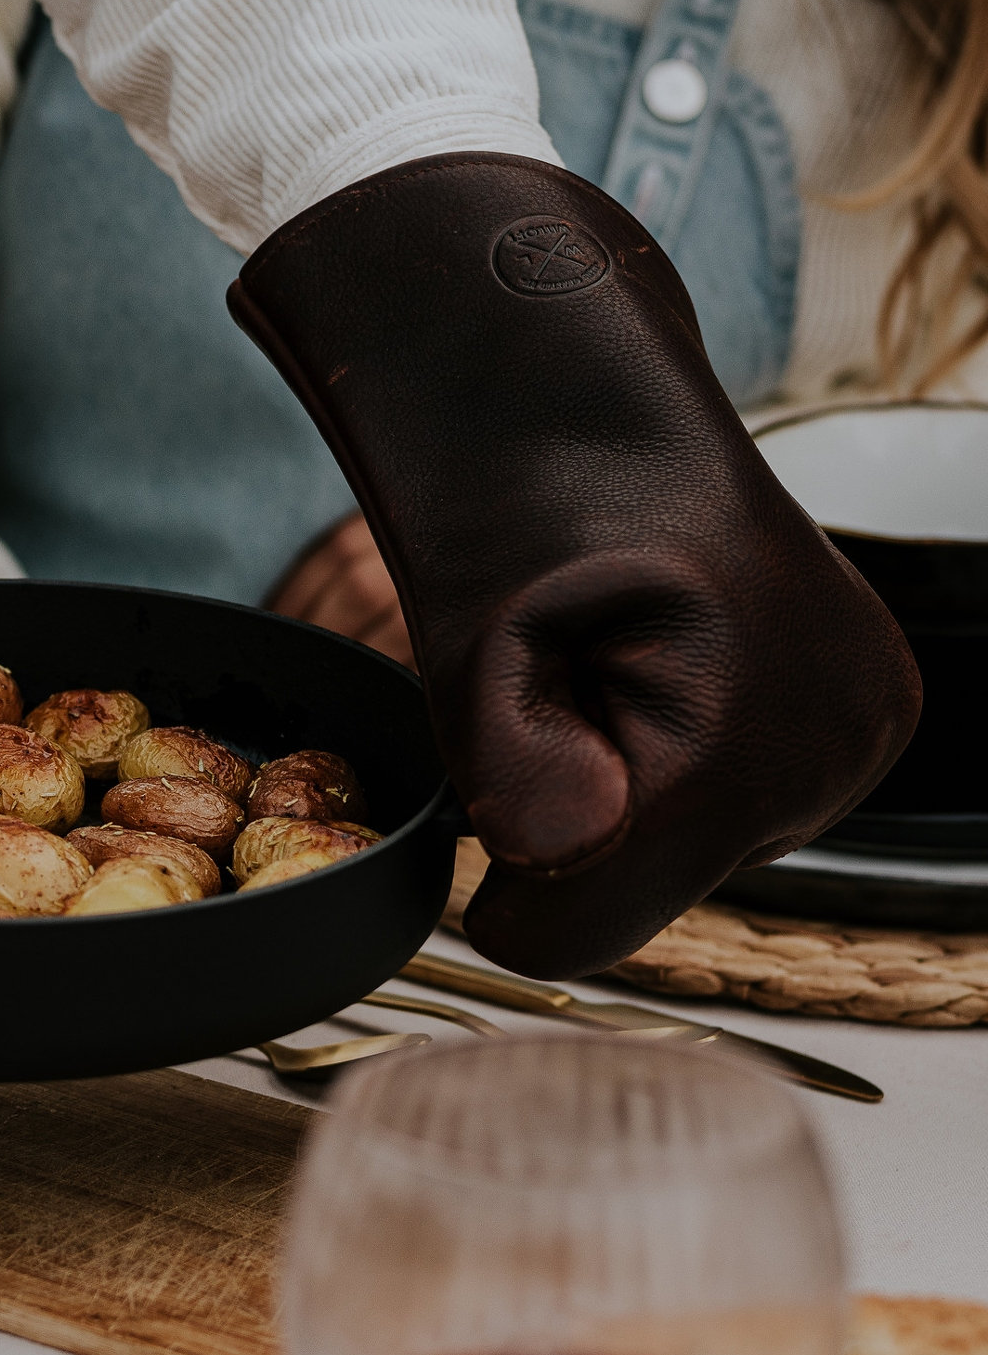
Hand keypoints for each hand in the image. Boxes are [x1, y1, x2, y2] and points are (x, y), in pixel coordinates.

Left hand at [231, 153, 918, 976]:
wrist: (594, 418)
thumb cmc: (516, 531)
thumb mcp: (471, 660)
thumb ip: (513, 781)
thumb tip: (565, 854)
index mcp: (726, 755)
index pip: (573, 936)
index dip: (508, 888)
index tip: (492, 790)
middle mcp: (832, 755)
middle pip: (651, 894)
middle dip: (586, 824)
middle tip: (566, 692)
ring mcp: (872, 735)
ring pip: (706, 851)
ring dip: (642, 794)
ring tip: (623, 668)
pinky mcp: (884, 715)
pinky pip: (754, 801)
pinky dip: (698, 764)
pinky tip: (679, 669)